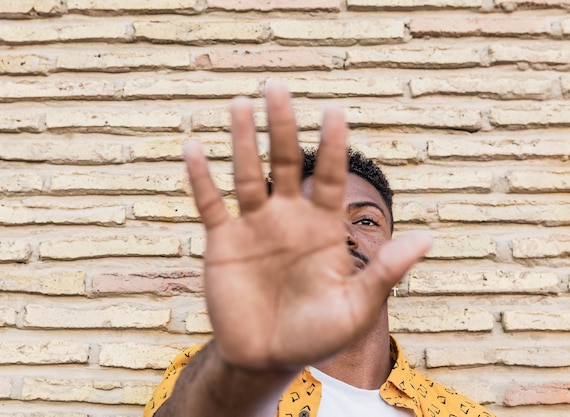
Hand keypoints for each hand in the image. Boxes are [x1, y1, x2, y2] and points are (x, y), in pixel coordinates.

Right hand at [184, 80, 431, 369]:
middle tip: (277, 87)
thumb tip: (426, 238)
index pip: (327, 175)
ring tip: (240, 104)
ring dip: (243, 140)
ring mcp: (254, 226)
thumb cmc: (316, 335)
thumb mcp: (356, 306)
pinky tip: (193, 148)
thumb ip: (385, 271)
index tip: (335, 110)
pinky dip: (200, 178)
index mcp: (321, 227)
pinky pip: (210, 203)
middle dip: (282, 126)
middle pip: (284, 162)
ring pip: (246, 173)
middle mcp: (288, 217)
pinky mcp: (223, 241)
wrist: (266, 358)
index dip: (331, 144)